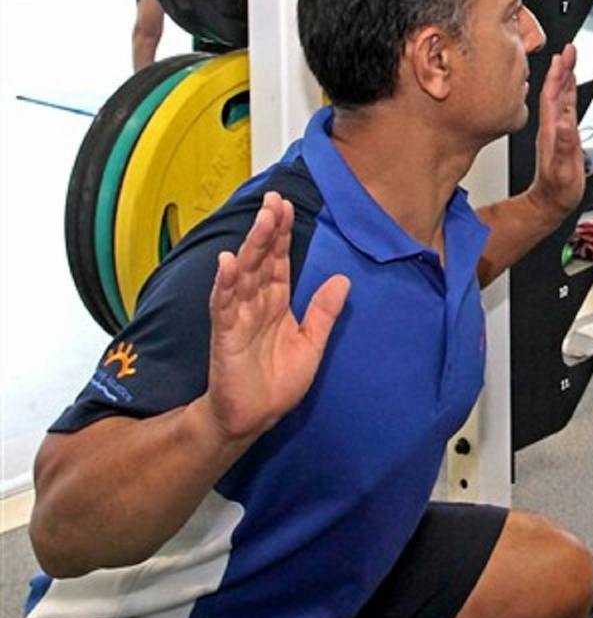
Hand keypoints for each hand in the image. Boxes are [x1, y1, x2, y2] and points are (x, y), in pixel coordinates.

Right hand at [198, 193, 347, 444]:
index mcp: (276, 302)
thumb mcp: (311, 343)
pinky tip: (228, 262)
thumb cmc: (277, 382)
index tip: (286, 205)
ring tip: (260, 220)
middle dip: (267, 229)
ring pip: (243, 274)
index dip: (282, 234)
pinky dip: (225, 283)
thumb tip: (342, 279)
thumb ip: (324, 312)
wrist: (253, 418)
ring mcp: (238, 317)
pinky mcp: (225, 335)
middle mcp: (255, 304)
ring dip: (251, 246)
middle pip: (261, 259)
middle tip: (274, 200)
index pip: (278, 260)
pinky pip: (224, 305)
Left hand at [528, 44, 584, 219]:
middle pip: (556, 90)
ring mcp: (556, 129)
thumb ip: (564, 146)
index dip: (558, 75)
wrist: (551, 202)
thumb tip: (564, 123)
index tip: (564, 57)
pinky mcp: (562, 134)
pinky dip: (568, 92)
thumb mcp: (563, 169)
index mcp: (551, 130)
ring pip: (559, 96)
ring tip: (569, 60)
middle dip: (562, 68)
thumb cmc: (558, 189)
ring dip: (564, 77)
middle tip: (569, 50)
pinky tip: (570, 86)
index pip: (553, 95)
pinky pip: (564, 107)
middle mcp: (552, 126)